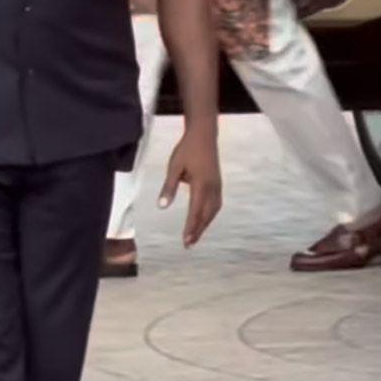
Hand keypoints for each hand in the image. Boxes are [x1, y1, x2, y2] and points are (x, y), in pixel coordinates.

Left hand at [158, 124, 221, 247]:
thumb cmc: (186, 150)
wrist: (204, 135)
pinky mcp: (218, 184)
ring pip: (213, 211)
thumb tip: (162, 206)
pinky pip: (216, 205)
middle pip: (206, 215)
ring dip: (205, 224)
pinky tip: (204, 219)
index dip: (190, 228)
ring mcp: (217, 186)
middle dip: (198, 231)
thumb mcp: (173, 167)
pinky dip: (209, 215)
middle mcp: (212, 188)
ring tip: (195, 236)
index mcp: (201, 185)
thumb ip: (168, 187)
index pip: (195, 212)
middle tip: (189, 244)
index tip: (185, 241)